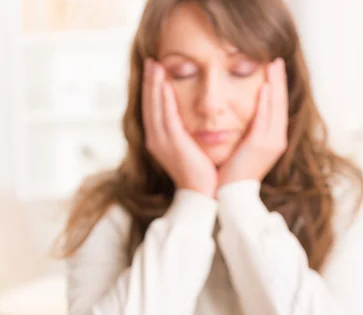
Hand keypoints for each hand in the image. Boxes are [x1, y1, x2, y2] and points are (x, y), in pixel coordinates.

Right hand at [142, 59, 217, 196]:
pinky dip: (165, 99)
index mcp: (158, 141)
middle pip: (149, 104)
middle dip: (150, 81)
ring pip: (155, 107)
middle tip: (151, 60)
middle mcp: (155, 140)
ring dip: (155, 84)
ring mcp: (162, 142)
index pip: (152, 108)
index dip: (151, 88)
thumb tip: (188, 119)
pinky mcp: (174, 143)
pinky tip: (167, 83)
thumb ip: (184, 133)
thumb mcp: (189, 148)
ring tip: (156, 65)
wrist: (202, 194)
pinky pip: (167, 116)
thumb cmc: (200, 173)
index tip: (154, 69)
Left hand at [218, 58, 288, 188]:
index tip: (274, 71)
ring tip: (273, 65)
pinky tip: (264, 86)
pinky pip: (264, 119)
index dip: (277, 89)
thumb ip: (248, 133)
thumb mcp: (243, 150)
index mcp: (273, 141)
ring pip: (275, 108)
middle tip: (277, 60)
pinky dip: (265, 102)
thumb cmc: (232, 174)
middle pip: (280, 104)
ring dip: (275, 85)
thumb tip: (244, 120)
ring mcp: (271, 143)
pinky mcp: (261, 146)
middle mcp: (276, 140)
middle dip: (279, 81)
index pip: (277, 109)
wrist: (231, 195)